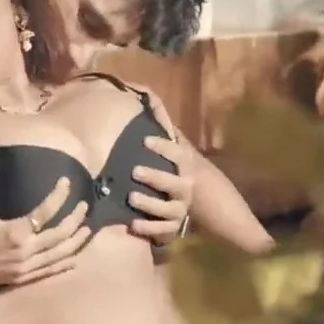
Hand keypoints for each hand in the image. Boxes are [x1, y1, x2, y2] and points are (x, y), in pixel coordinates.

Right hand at [0, 149, 90, 285]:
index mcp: (16, 231)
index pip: (46, 211)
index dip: (59, 195)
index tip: (66, 182)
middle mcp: (25, 251)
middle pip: (60, 234)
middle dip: (75, 218)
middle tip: (85, 205)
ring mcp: (25, 267)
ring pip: (60, 255)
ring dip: (76, 241)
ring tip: (88, 229)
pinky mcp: (22, 278)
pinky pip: (50, 271)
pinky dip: (65, 262)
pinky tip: (76, 256)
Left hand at [128, 93, 195, 244]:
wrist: (192, 192)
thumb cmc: (170, 162)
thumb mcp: (169, 142)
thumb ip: (159, 120)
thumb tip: (146, 92)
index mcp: (184, 163)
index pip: (177, 153)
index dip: (163, 147)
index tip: (145, 141)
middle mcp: (184, 186)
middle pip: (174, 183)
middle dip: (155, 177)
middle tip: (135, 170)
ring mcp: (180, 207)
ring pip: (168, 209)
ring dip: (150, 204)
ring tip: (131, 198)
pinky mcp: (172, 226)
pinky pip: (162, 231)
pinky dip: (148, 229)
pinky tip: (133, 225)